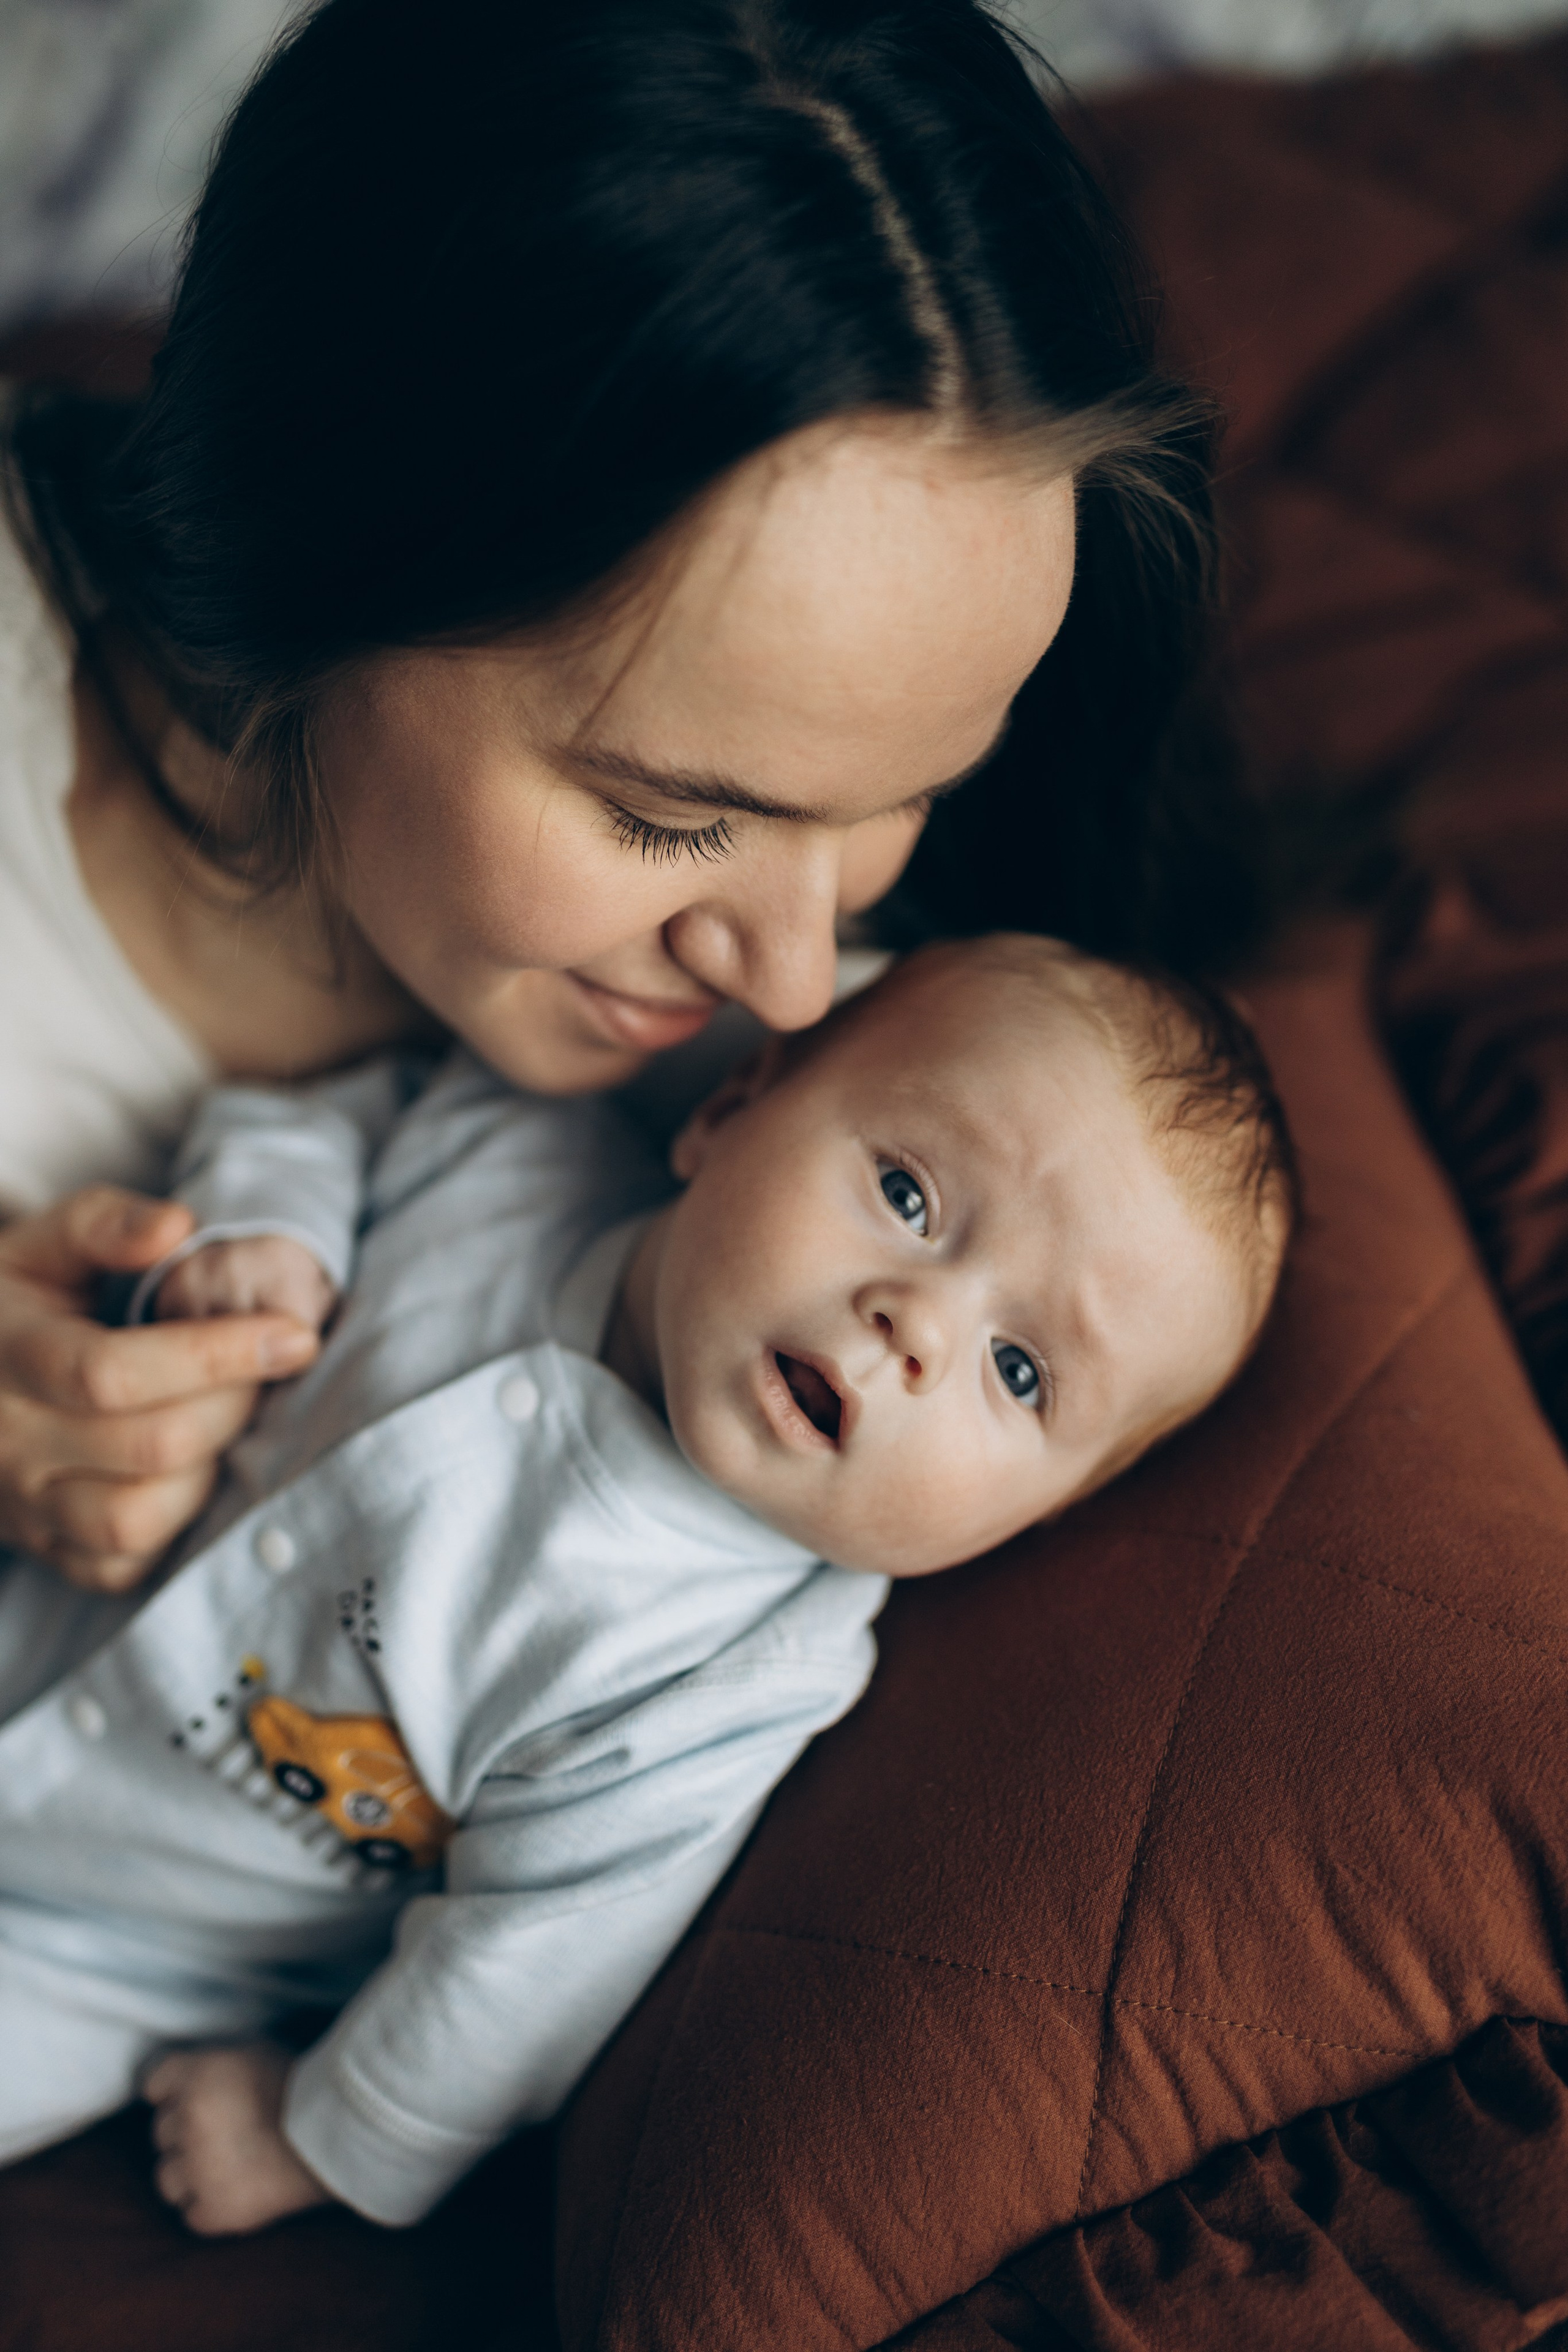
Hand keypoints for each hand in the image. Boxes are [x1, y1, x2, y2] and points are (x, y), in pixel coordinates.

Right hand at [0, 1188, 319, 1591]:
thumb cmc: (19, 1301)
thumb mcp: (44, 1243)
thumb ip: (104, 1223)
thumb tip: (176, 1226)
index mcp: (9, 1354)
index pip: (114, 1371)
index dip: (215, 1355)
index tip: (293, 1334)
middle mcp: (10, 1441)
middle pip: (146, 1446)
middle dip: (233, 1406)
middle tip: (271, 1369)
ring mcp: (24, 1504)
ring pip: (133, 1520)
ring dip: (209, 1471)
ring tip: (232, 1418)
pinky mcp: (46, 1548)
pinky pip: (119, 1566)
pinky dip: (174, 1528)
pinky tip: (199, 1469)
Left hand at [144, 2043, 332, 2236]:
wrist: (336, 2135)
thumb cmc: (302, 2087)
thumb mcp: (255, 2052)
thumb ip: (213, 2065)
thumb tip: (188, 2077)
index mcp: (198, 2076)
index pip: (155, 2083)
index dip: (175, 2091)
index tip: (196, 2097)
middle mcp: (188, 2122)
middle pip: (162, 2131)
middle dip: (186, 2131)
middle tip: (223, 2130)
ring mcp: (197, 2171)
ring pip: (166, 2178)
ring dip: (188, 2174)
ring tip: (224, 2167)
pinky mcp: (213, 2211)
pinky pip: (191, 2214)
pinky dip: (209, 2207)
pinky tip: (235, 2191)